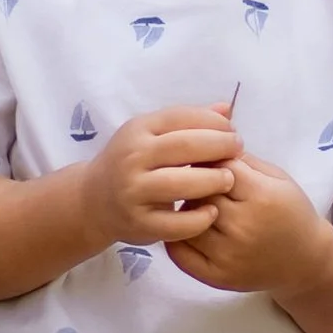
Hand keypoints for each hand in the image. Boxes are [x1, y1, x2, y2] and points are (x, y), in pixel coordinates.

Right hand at [85, 106, 240, 252]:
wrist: (94, 200)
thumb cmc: (132, 162)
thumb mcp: (151, 134)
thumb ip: (187, 122)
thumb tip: (227, 109)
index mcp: (137, 130)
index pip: (181, 117)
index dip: (214, 122)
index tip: (232, 130)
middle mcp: (132, 158)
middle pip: (185, 147)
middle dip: (219, 147)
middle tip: (238, 151)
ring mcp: (134, 192)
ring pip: (181, 184)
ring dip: (213, 180)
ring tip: (229, 180)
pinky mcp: (139, 223)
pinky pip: (177, 223)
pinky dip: (200, 218)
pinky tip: (212, 211)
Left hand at [164, 152, 329, 303]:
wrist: (305, 261)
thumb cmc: (291, 212)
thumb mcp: (277, 178)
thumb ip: (243, 161)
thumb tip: (206, 145)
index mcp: (261, 197)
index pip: (219, 166)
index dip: (213, 159)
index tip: (213, 160)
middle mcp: (242, 227)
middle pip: (200, 191)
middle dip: (198, 182)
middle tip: (202, 182)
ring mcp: (227, 255)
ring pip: (186, 218)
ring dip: (186, 208)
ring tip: (198, 205)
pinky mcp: (216, 277)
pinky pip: (179, 252)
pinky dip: (176, 236)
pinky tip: (186, 226)